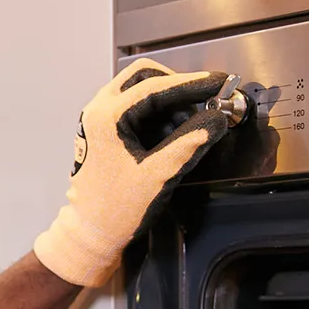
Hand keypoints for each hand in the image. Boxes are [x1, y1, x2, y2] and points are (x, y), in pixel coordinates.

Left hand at [34, 59, 232, 286]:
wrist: (89, 233)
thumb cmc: (118, 208)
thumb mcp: (159, 175)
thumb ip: (189, 144)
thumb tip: (217, 119)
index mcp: (106, 118)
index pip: (155, 88)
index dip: (191, 83)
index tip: (218, 81)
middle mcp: (97, 111)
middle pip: (142, 76)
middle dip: (175, 85)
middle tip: (203, 100)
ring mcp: (96, 119)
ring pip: (136, 89)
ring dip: (166, 99)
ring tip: (191, 123)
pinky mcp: (101, 130)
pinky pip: (131, 106)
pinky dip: (155, 111)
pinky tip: (173, 132)